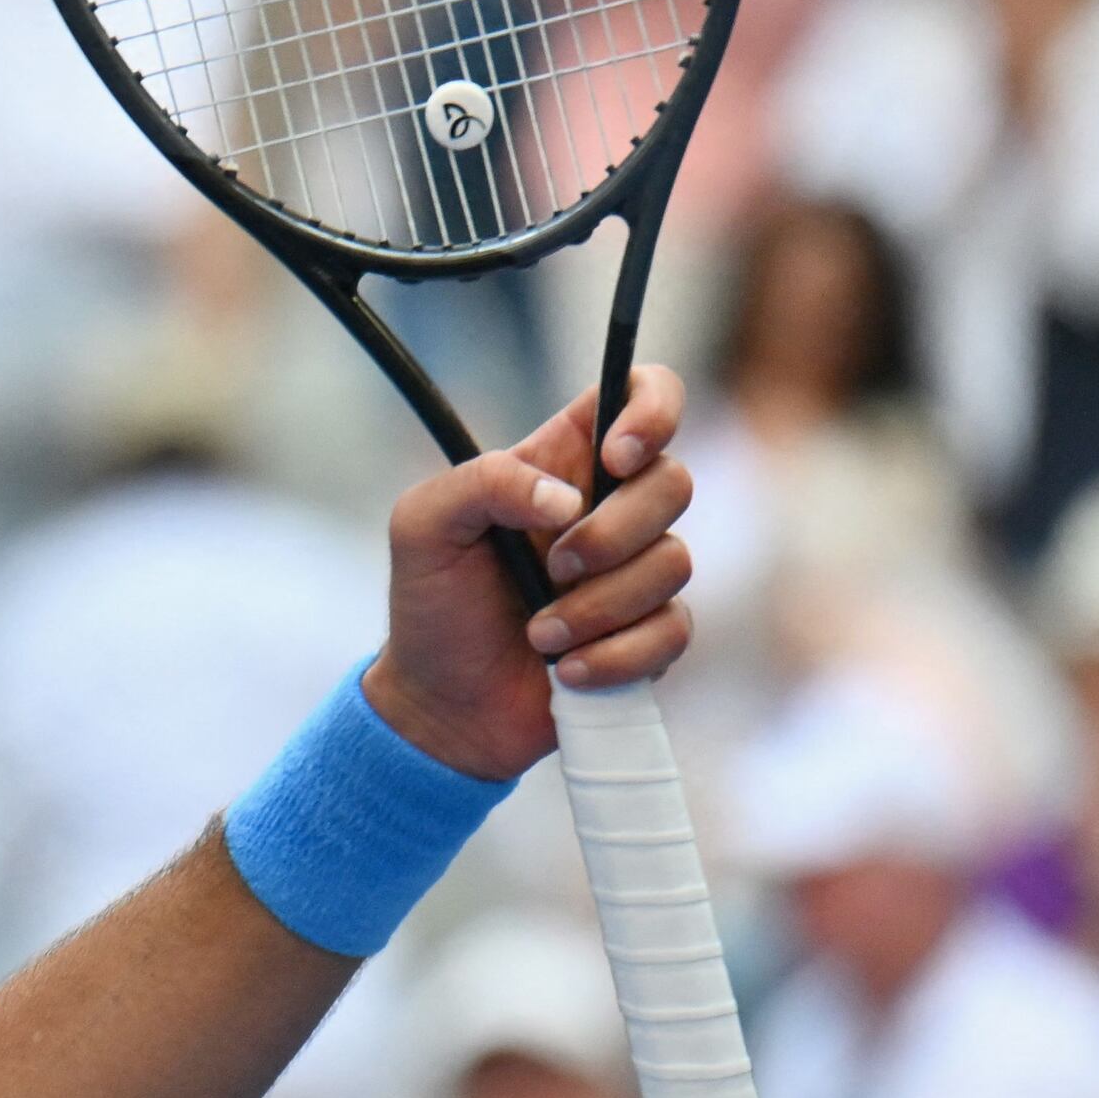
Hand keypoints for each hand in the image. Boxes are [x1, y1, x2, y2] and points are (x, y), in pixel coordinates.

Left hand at [367, 365, 693, 781]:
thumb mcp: (424, 526)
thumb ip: (484, 482)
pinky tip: (567, 669)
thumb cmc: (432, 606)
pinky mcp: (652, 633)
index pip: (640, 393)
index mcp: (562, 462)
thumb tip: (566, 499)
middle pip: (674, 483)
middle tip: (552, 567)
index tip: (617, 457)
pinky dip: (615, 655)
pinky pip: (673, 631)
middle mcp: (610, 507)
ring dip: (598, 606)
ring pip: (674, 562)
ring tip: (539, 633)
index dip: (652, 409)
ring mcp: (637, 571)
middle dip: (613, 533)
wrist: (442, 704)